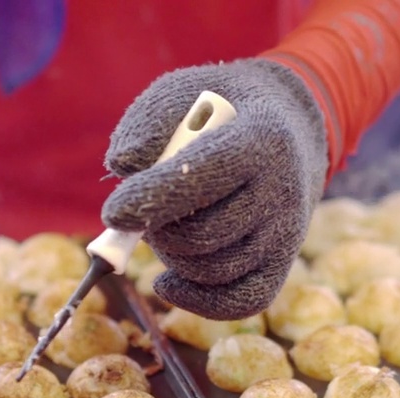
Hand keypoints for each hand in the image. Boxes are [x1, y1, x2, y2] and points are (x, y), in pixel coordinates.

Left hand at [102, 59, 327, 319]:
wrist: (286, 127)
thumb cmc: (220, 110)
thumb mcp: (182, 93)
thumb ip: (147, 123)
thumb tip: (123, 166)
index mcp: (262, 138)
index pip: (204, 177)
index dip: (152, 198)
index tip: (112, 213)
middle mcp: (283, 190)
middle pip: (202, 235)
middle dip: (157, 229)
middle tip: (145, 209)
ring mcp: (287, 232)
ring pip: (211, 271)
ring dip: (171, 257)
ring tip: (165, 225)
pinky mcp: (283, 264)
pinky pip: (238, 302)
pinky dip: (195, 300)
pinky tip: (167, 282)